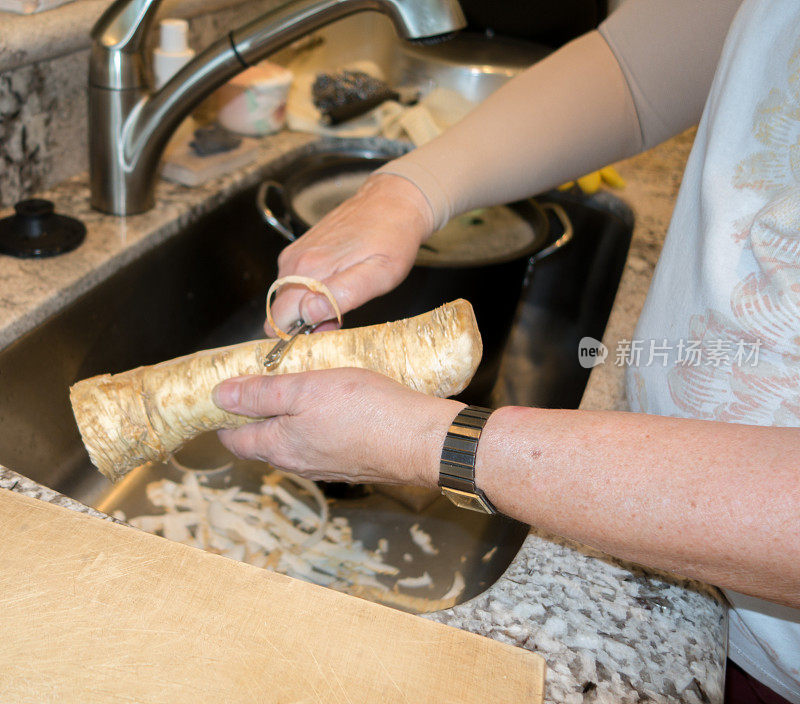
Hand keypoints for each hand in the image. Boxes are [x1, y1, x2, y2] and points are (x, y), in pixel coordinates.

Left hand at [213, 368, 462, 485]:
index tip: (225, 392)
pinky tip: (333, 405)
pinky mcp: (351, 463)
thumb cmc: (366, 410)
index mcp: (279, 446)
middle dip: (257, 413)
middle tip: (264, 380)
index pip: (234, 438)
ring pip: (294, 441)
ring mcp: (326, 466)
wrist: (420, 440)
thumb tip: (219, 396)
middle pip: (263, 440)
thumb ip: (261, 393)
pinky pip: (322, 443)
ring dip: (289, 417)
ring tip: (300, 386)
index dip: (224, 415)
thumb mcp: (305, 389)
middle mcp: (298, 463)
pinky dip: (316, 424)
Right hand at [265, 173, 433, 335]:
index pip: (279, 321)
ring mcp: (295, 254)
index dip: (301, 334)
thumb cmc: (392, 240)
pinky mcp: (300, 249)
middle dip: (302, 324)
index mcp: (309, 271)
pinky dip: (309, 292)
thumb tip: (308, 313)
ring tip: (341, 300)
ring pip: (286, 298)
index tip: (329, 328)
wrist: (392, 203)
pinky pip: (293, 283)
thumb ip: (343, 296)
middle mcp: (294, 262)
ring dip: (307, 308)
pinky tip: (335, 286)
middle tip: (338, 318)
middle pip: (278, 312)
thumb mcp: (380, 275)